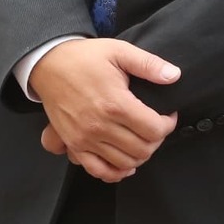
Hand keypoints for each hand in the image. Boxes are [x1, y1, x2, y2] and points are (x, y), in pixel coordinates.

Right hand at [30, 39, 179, 182]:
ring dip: (139, 155)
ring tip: (142, 139)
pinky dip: (115, 172)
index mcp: (115, 104)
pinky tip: (125, 164)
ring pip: (124, 163)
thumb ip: (149, 64)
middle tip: (156, 126)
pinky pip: (98, 170)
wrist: (49, 64)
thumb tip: (174, 75)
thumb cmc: (85, 57)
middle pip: (142, 149)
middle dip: (156, 140)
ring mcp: (85, 139)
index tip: (168, 115)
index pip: (154, 129)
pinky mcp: (74, 145)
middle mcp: (100, 126)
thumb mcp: (119, 51)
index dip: (168, 124)